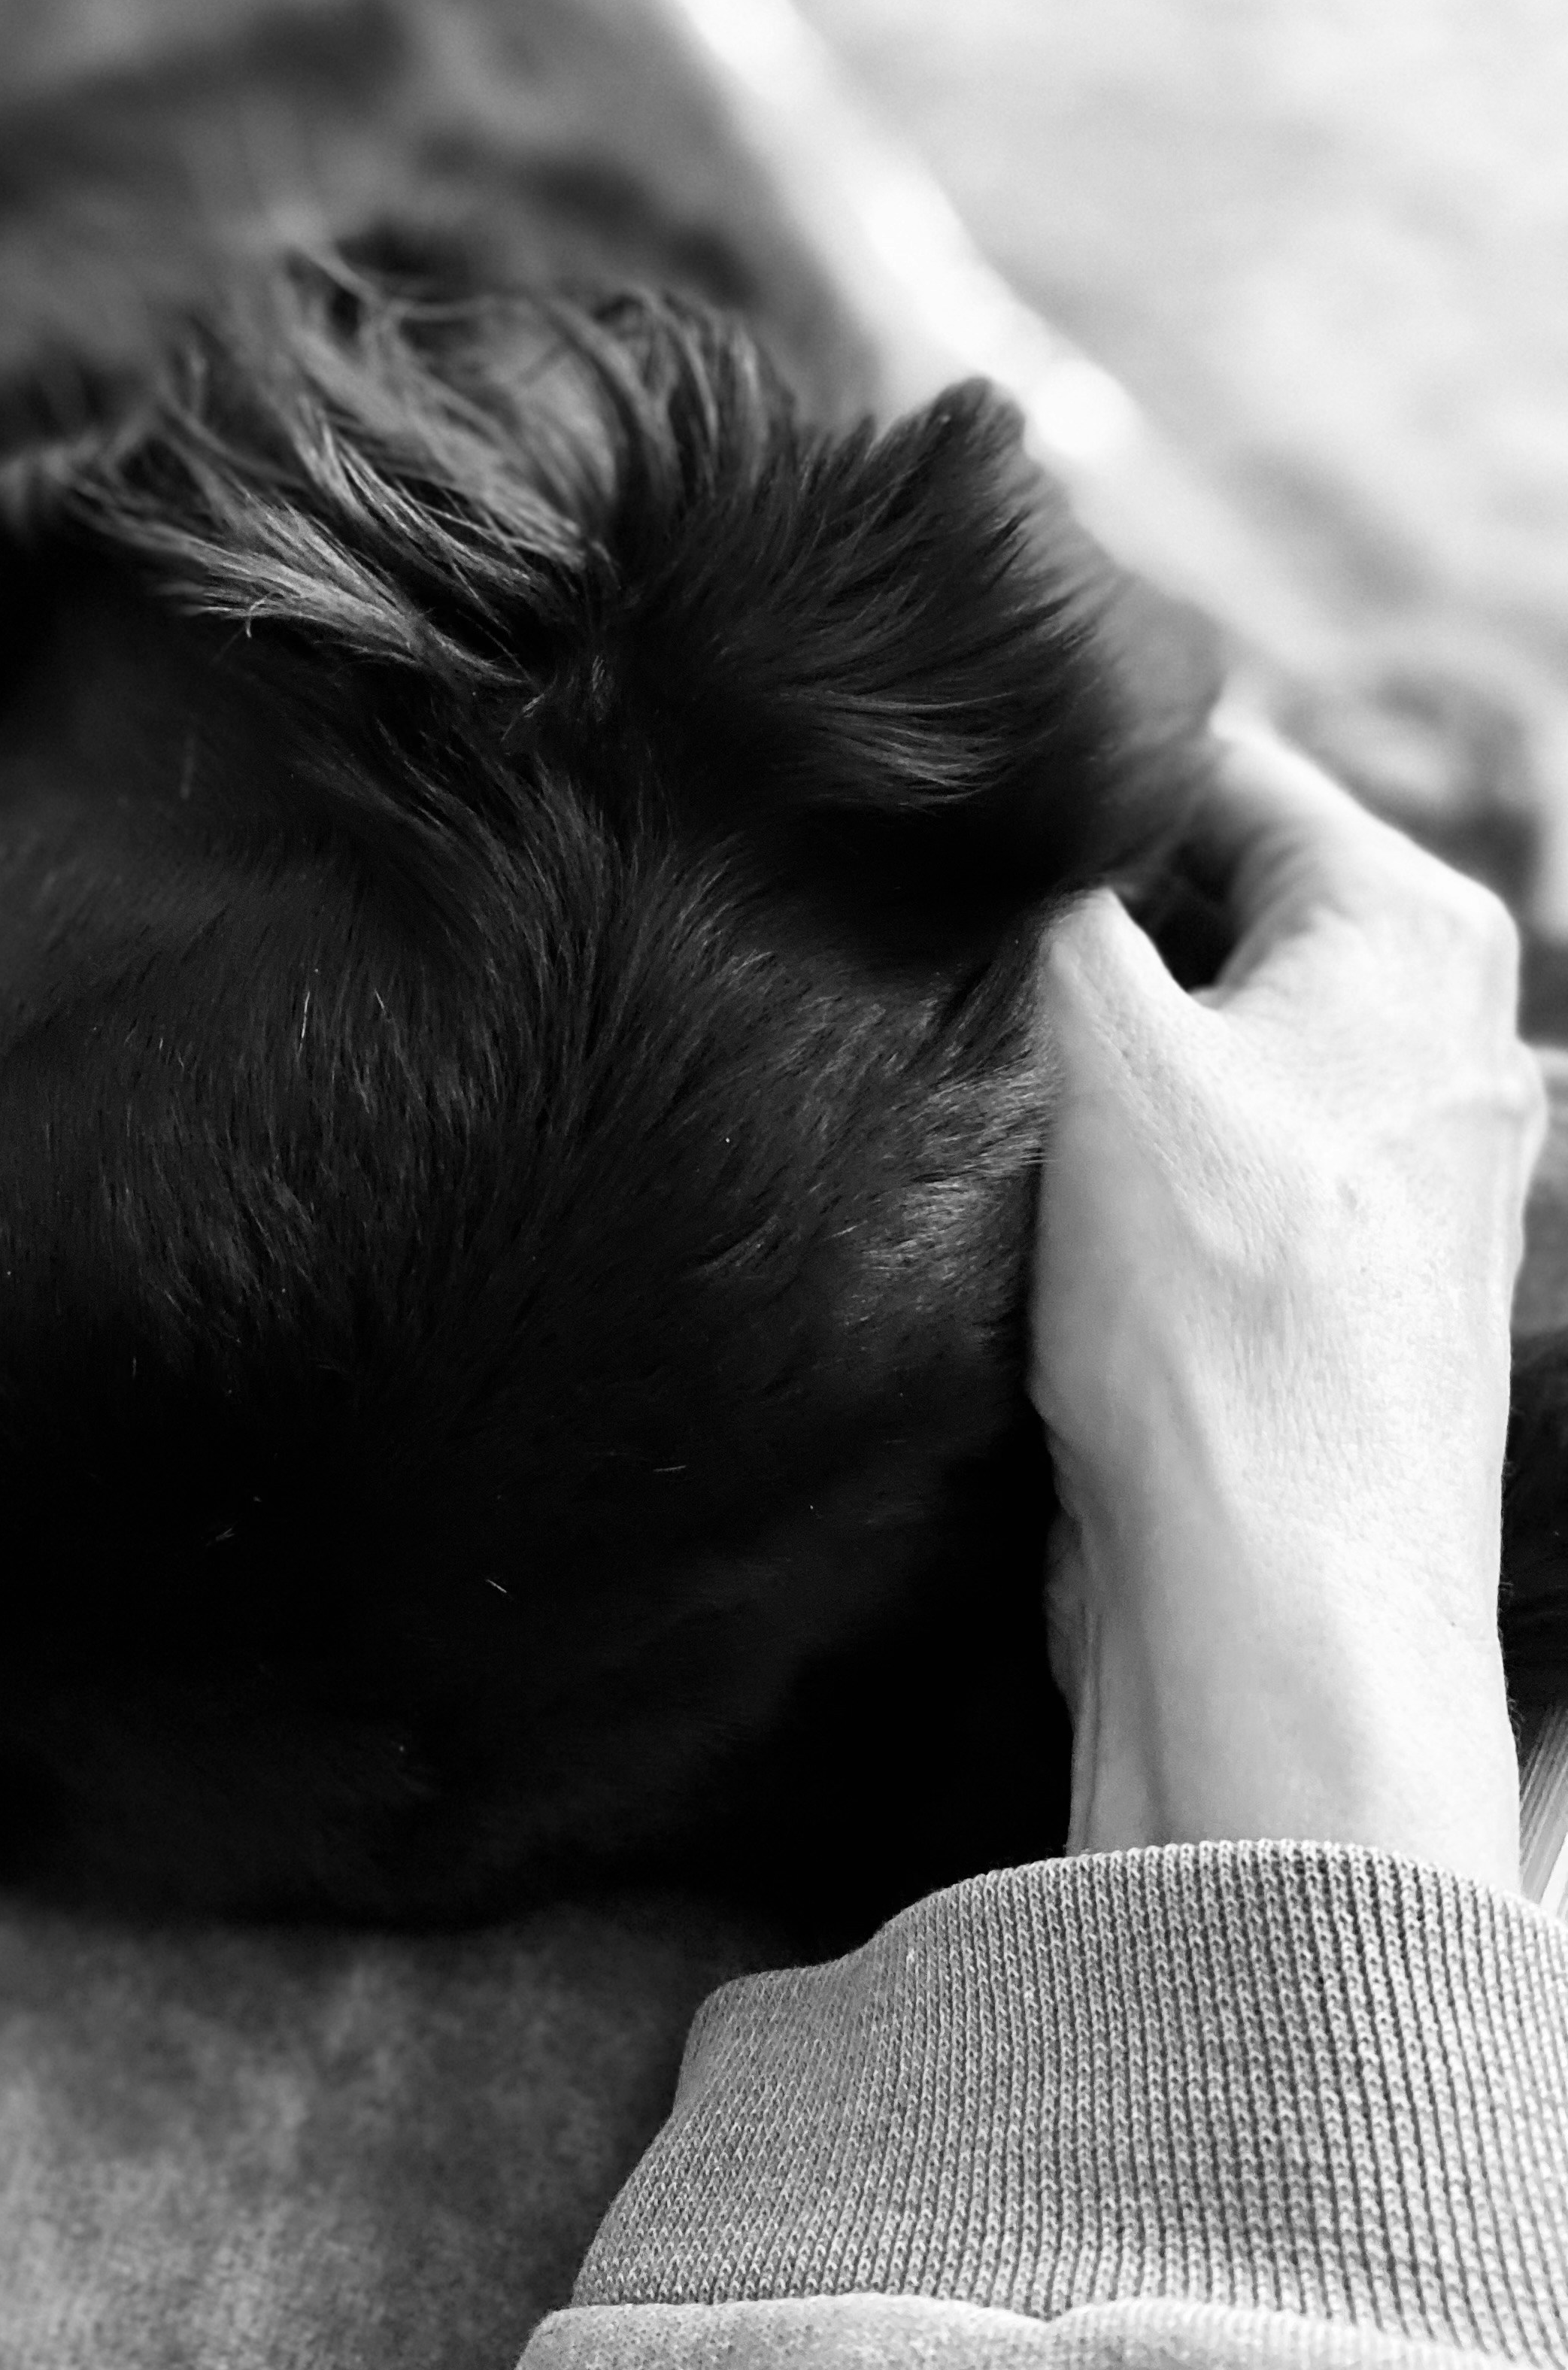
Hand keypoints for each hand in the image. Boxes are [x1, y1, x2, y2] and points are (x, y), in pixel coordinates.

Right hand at [1033, 720, 1544, 1895]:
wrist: (1276, 1606)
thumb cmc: (1215, 1320)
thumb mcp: (1095, 1040)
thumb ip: (1048, 888)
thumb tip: (993, 809)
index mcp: (1416, 930)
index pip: (1212, 763)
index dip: (1058, 782)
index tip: (928, 814)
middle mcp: (1440, 1029)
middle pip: (1204, 901)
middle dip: (1068, 928)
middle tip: (930, 953)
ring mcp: (1391, 1160)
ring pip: (1190, 1034)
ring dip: (1078, 1053)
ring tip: (970, 1081)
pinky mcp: (1329, 1274)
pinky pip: (1197, 1152)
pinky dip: (1108, 1157)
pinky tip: (1024, 1200)